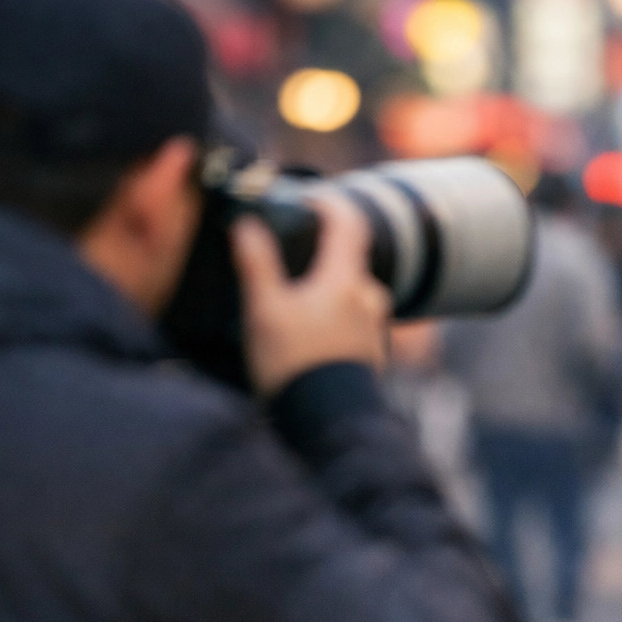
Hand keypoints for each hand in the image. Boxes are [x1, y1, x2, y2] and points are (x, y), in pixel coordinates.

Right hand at [232, 192, 391, 395]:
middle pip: (350, 258)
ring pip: (352, 292)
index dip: (329, 203)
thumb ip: (256, 264)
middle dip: (323, 253)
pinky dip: (334, 317)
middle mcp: (368, 297)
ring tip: (296, 301)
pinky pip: (354, 321)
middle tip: (293, 257)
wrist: (326, 422)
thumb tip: (247, 226)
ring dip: (328, 288)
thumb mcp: (264, 311)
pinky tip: (310, 334)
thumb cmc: (294, 364)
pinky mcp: (372, 352)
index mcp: (345, 279)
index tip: (310, 199)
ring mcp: (374, 326)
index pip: (347, 222)